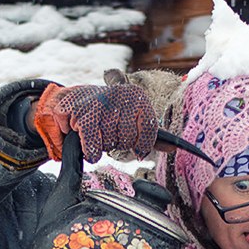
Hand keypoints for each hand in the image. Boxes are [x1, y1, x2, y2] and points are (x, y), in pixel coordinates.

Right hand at [32, 82, 158, 161]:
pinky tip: (88, 142)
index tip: (137, 148)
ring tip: (98, 131)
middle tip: (110, 132)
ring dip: (103, 145)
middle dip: (118, 143)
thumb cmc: (109, 113)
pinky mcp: (79, 114)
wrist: (75, 101)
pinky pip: (92, 147)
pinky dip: (91, 152)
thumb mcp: (132, 118)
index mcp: (136, 96)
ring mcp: (98, 104)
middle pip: (127, 139)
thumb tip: (174, 147)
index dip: (142, 144)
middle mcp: (119, 96)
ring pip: (110, 144)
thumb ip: (151, 135)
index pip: (149, 129)